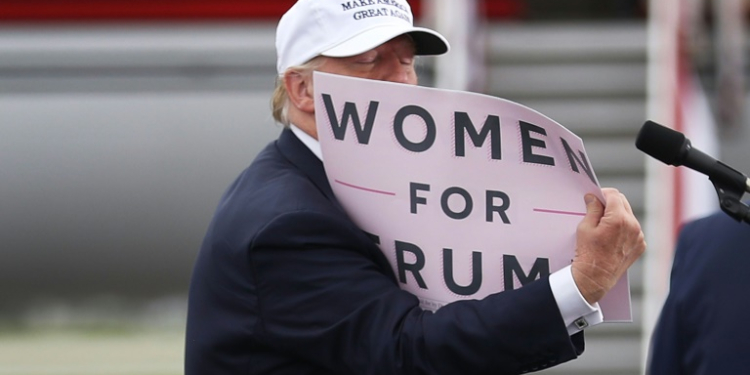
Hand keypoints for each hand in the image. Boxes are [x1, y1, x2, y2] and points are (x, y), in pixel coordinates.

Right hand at [571, 188, 645, 303]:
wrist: (595, 277)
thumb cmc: (588, 254)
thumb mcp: (585, 227)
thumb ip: (592, 208)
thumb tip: (594, 198)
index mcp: (618, 219)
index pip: (614, 194)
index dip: (603, 194)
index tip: (595, 198)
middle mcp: (633, 226)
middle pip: (623, 202)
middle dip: (610, 203)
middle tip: (597, 211)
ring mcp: (639, 236)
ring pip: (629, 215)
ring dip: (617, 215)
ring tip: (604, 227)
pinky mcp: (640, 245)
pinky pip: (633, 229)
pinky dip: (623, 228)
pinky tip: (611, 237)